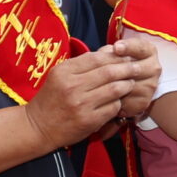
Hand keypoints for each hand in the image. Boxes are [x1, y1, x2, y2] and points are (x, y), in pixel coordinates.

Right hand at [26, 41, 155, 146]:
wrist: (38, 127)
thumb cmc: (52, 98)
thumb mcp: (60, 75)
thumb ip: (83, 63)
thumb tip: (110, 50)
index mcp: (64, 71)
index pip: (97, 58)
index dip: (115, 56)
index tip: (126, 55)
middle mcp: (72, 86)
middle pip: (109, 72)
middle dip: (127, 68)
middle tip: (137, 67)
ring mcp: (81, 104)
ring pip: (114, 89)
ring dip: (126, 85)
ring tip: (130, 83)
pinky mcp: (89, 121)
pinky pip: (113, 107)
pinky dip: (119, 102)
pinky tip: (119, 101)